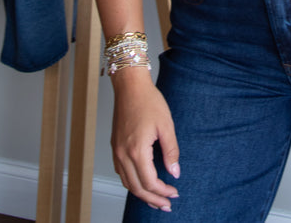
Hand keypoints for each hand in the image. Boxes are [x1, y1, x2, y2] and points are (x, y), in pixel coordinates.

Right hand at [110, 67, 179, 209]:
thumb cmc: (148, 101)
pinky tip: (142, 182)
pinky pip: (122, 173)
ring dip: (142, 194)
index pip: (150, 183)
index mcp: (137, 151)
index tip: (174, 193)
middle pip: (137, 188)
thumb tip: (175, 172)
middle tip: (167, 205)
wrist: (130, 86)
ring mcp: (117, 152)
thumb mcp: (166, 125)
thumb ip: (171, 151)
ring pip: (127, 183)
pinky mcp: (115, 147)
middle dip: (153, 199)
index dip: (163, 192)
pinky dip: (132, 183)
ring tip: (156, 199)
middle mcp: (123, 155)